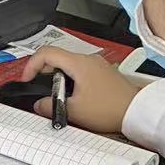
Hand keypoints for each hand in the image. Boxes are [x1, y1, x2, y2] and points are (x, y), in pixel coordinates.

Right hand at [21, 48, 139, 134]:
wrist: (137, 111)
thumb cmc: (111, 108)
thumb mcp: (74, 111)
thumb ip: (50, 106)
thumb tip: (39, 105)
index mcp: (78, 63)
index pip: (46, 53)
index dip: (31, 65)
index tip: (28, 79)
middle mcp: (88, 59)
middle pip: (56, 59)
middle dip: (44, 75)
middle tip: (43, 92)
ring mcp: (97, 65)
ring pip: (68, 66)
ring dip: (59, 80)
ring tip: (61, 99)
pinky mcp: (103, 74)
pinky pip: (80, 72)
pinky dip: (71, 82)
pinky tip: (76, 99)